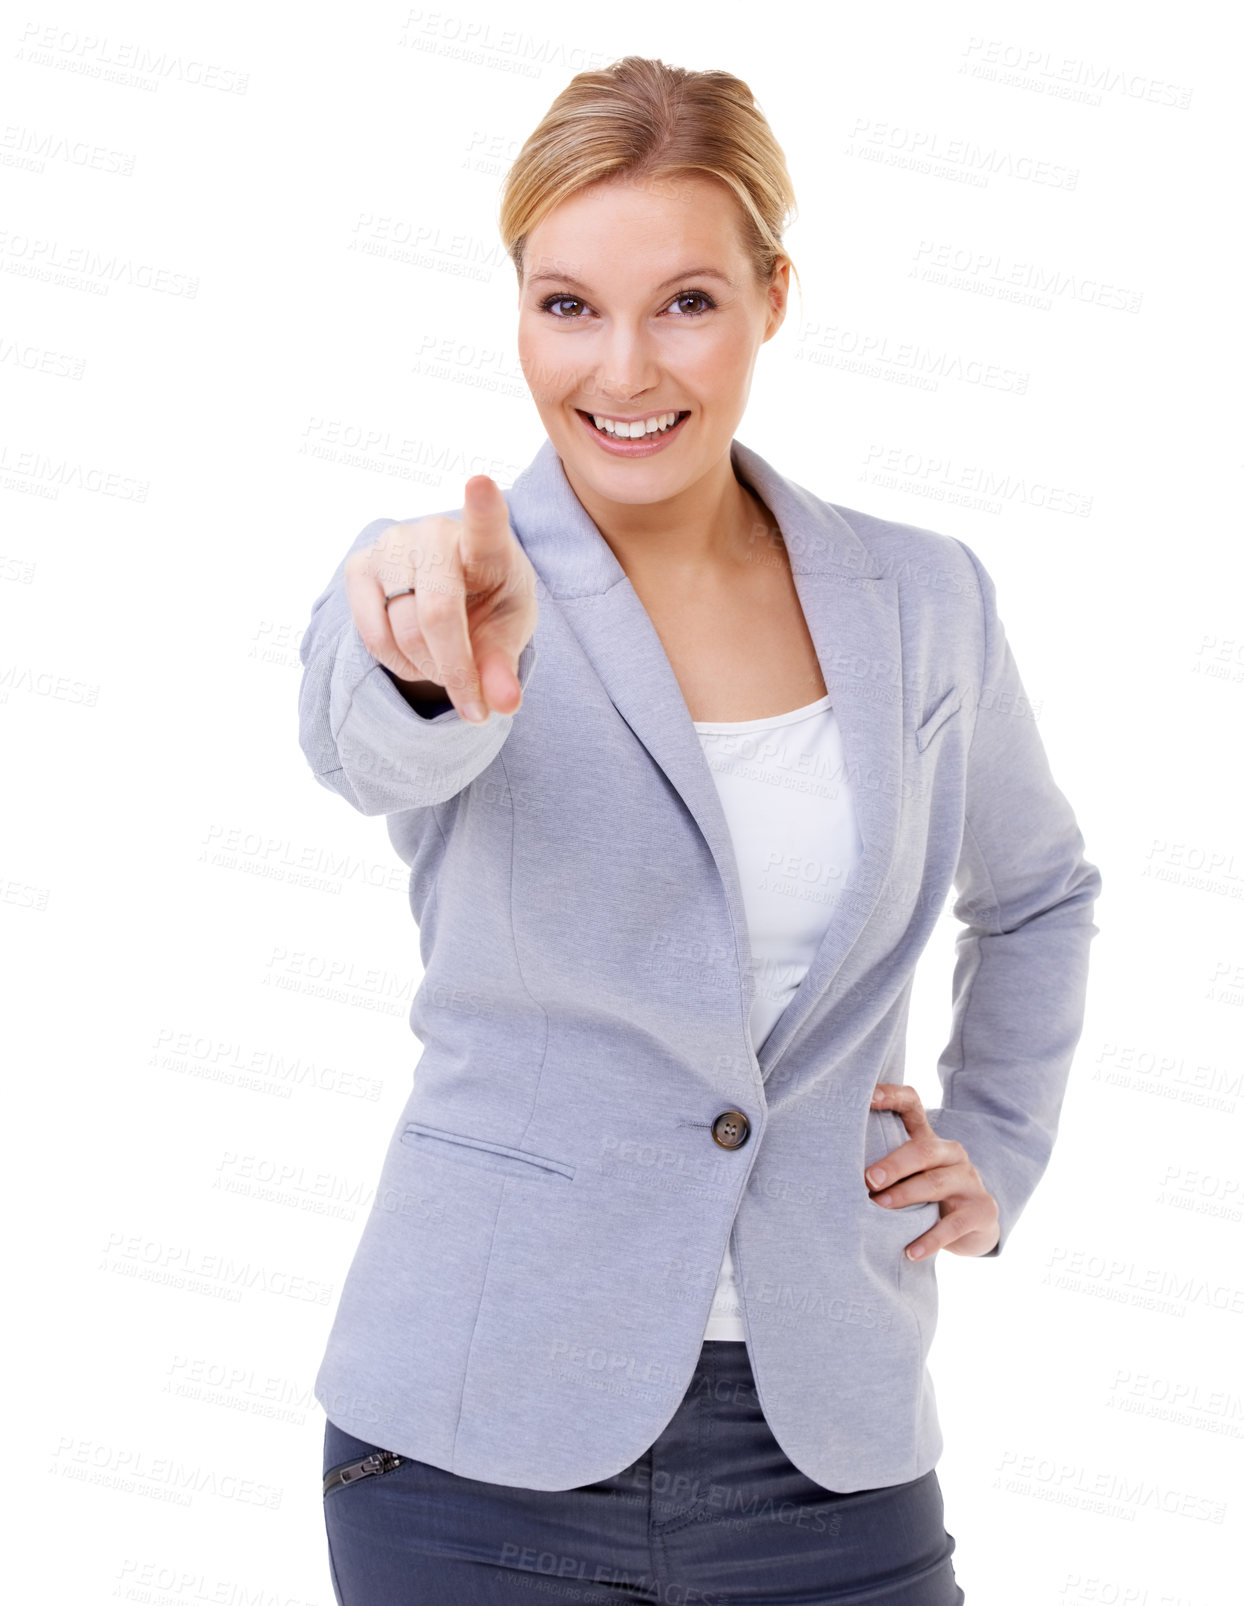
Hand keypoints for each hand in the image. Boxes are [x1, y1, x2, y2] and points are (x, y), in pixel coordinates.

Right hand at [346, 475, 538, 723]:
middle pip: (437, 614)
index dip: (482, 507)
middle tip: (474, 706)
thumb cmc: (489, 606)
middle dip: (455, 670)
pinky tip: (415, 653)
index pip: (485, 524)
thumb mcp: (508, 636)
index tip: (480, 483)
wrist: (450, 593)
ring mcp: (392, 546)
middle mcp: (435, 535)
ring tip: (446, 665)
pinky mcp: (359, 567)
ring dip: (427, 668)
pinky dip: (398, 664)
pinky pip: (373, 636)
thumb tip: (504, 704)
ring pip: (402, 632)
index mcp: (487, 544)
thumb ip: (505, 668)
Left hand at [866, 1083, 1000, 1259]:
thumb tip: (831, 1167)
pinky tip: (910, 1251)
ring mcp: (970, 1181)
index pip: (912, 1105)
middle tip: (868, 1179)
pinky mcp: (982, 1211)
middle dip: (893, 1163)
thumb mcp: (910, 1175)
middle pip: (923, 1149)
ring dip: (904, 1196)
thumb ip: (882, 1165)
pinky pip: (953, 1226)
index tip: (865, 1097)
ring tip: (879, 1208)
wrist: (976, 1225)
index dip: (890, 1096)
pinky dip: (930, 1240)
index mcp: (930, 1138)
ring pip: (936, 1183)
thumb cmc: (928, 1196)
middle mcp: (952, 1153)